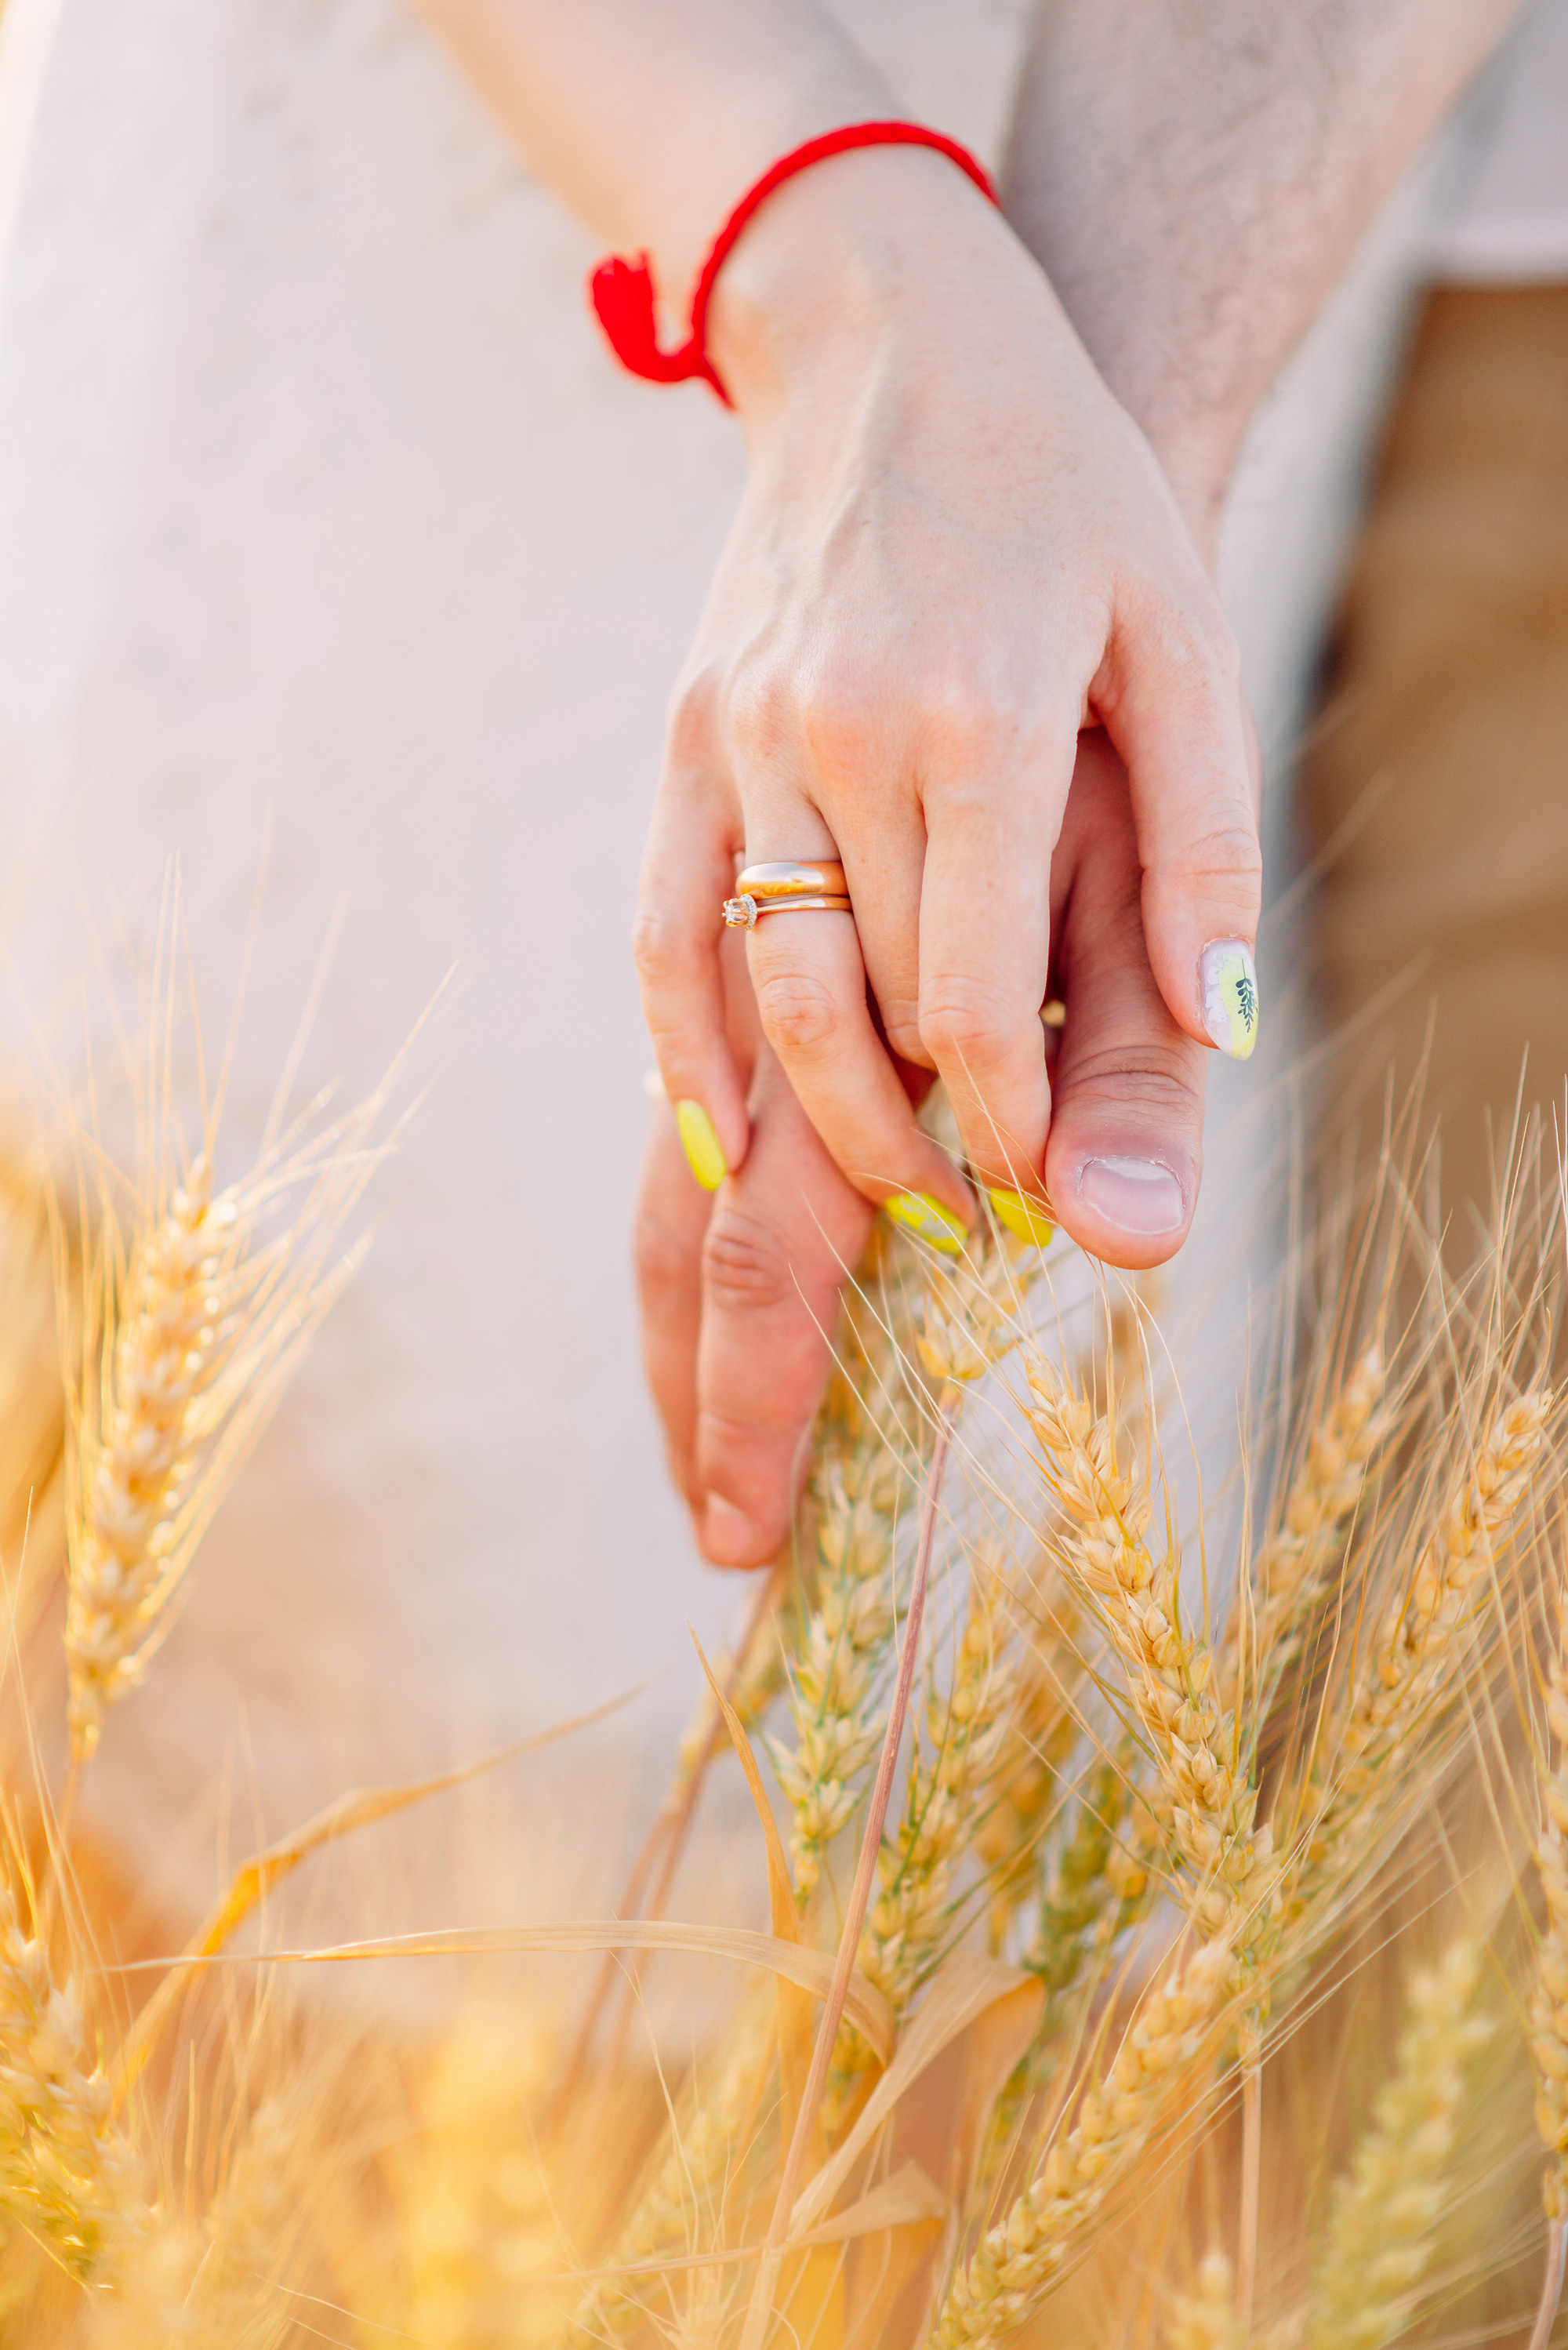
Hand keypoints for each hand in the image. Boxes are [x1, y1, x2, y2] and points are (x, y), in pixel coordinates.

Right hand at [634, 142, 1258, 1249]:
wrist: (891, 343)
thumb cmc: (1069, 495)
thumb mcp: (1179, 640)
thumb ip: (1200, 841)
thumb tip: (1213, 1029)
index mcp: (979, 723)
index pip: (978, 1000)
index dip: (1008, 1125)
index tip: (1036, 1196)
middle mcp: (843, 738)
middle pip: (873, 1011)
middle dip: (927, 1140)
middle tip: (974, 1220)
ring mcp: (746, 736)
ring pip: (763, 988)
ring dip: (817, 1120)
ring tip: (881, 1191)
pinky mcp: (688, 734)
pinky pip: (664, 927)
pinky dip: (686, 1047)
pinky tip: (718, 1133)